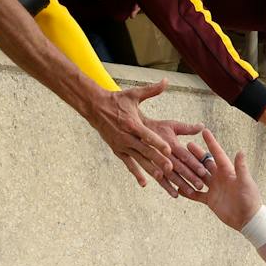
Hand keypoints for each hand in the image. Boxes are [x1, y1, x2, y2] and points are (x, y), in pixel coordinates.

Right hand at [87, 79, 202, 191]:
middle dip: (158, 159)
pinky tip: (144, 183)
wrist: (95, 108)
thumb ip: (152, 90)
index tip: (168, 150)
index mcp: (132, 123)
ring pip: (139, 159)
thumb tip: (166, 81)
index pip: (147, 135)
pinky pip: (128, 164)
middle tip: (170, 168)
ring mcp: (121, 145)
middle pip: (145, 150)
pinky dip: (136, 173)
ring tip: (161, 177)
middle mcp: (126, 136)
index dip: (157, 143)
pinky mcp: (118, 150)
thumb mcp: (134, 94)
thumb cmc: (117, 100)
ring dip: (150, 169)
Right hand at [186, 128, 261, 230]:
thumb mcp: (245, 182)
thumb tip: (240, 151)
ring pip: (198, 177)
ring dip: (188, 171)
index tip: (204, 131)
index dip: (211, 143)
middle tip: (185, 145)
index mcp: (228, 171)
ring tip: (178, 164)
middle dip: (196, 154)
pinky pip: (196, 194)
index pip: (217, 154)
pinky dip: (187, 191)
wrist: (247, 219)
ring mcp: (214, 188)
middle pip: (204, 163)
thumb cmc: (250, 199)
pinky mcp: (210, 200)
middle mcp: (219, 178)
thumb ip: (241, 168)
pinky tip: (178, 186)